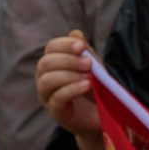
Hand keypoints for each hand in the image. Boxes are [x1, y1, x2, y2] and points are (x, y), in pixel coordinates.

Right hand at [36, 33, 104, 149]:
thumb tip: (76, 33)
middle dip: (67, 60)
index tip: (81, 46)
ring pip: (46, 80)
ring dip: (68, 75)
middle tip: (89, 63)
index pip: (51, 48)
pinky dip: (72, 89)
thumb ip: (85, 52)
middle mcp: (45, 79)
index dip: (64, 44)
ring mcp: (48, 97)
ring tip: (88, 76)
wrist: (103, 116)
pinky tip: (86, 86)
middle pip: (45, 63)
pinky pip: (57, 98)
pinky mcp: (56, 112)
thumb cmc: (96, 89)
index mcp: (54, 64)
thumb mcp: (94, 67)